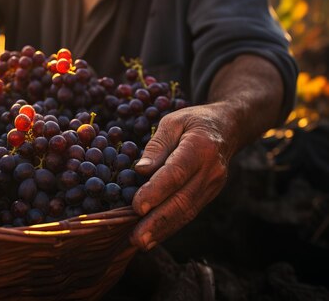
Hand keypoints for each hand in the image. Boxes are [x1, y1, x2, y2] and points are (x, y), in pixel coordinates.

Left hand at [130, 103, 233, 250]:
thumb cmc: (194, 122)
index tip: (137, 206)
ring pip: (187, 212)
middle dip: (158, 221)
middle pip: (183, 200)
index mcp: (201, 146)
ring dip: (163, 230)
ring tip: (141, 243)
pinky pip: (190, 212)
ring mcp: (213, 185)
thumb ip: (156, 145)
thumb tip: (140, 170)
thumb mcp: (173, 122)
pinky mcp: (210, 195)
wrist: (228, 128)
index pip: (176, 172)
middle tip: (135, 238)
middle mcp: (211, 170)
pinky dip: (171, 226)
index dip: (157, 191)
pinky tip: (153, 237)